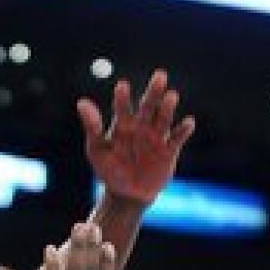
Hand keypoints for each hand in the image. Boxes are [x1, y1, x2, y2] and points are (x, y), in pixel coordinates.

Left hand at [78, 69, 194, 205]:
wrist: (127, 195)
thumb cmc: (110, 171)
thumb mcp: (97, 150)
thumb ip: (93, 127)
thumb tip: (81, 101)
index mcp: (123, 124)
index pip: (123, 106)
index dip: (123, 97)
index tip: (122, 86)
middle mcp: (141, 125)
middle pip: (149, 104)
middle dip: (154, 91)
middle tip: (160, 75)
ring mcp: (157, 136)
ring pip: (164, 117)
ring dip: (168, 107)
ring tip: (171, 97)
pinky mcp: (170, 150)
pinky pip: (178, 137)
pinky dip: (184, 130)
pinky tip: (188, 123)